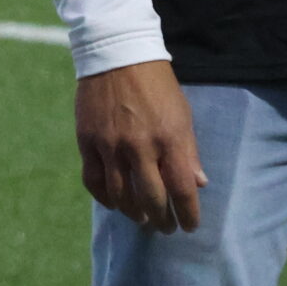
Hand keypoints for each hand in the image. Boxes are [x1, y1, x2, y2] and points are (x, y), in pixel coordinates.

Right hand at [76, 60, 206, 233]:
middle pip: (151, 198)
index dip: (188, 214)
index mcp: (169, 139)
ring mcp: (110, 145)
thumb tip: (199, 184)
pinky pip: (94, 180)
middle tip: (165, 227)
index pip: (182, 190)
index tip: (189, 226)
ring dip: (133, 213)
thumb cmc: (157, 87)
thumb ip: (189, 152)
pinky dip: (104, 197)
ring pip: (121, 195)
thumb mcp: (182, 116)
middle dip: (162, 219)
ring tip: (142, 219)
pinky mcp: (87, 141)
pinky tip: (114, 203)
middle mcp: (139, 146)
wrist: (117, 57)